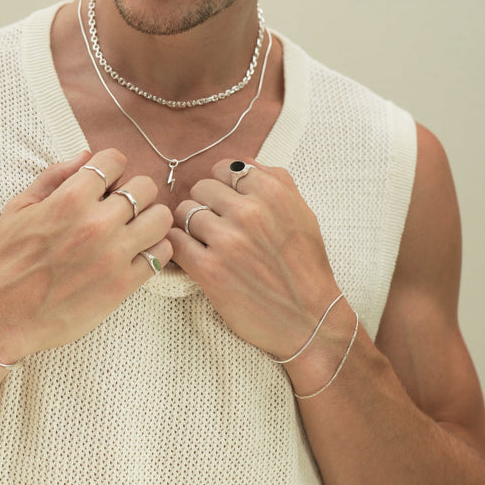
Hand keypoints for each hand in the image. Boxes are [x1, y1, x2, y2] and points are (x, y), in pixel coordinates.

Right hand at [0, 149, 172, 362]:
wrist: (2, 316)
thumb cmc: (7, 261)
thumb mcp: (19, 208)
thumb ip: (54, 176)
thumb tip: (86, 156)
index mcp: (69, 199)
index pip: (115, 160)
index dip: (112, 168)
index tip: (105, 183)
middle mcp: (96, 223)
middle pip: (145, 186)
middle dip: (134, 192)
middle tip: (121, 208)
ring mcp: (113, 255)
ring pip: (161, 218)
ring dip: (150, 219)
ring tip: (134, 230)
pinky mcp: (123, 285)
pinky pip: (161, 254)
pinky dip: (154, 250)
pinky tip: (136, 254)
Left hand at [169, 157, 339, 357]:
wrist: (309, 320)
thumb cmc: (306, 267)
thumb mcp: (302, 213)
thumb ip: (275, 180)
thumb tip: (240, 164)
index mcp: (273, 193)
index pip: (224, 169)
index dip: (223, 187)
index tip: (227, 204)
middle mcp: (249, 212)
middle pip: (200, 188)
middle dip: (205, 205)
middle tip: (217, 226)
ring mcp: (227, 241)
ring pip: (184, 212)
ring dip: (191, 227)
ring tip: (207, 244)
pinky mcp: (209, 270)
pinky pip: (174, 241)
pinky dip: (178, 247)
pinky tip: (193, 256)